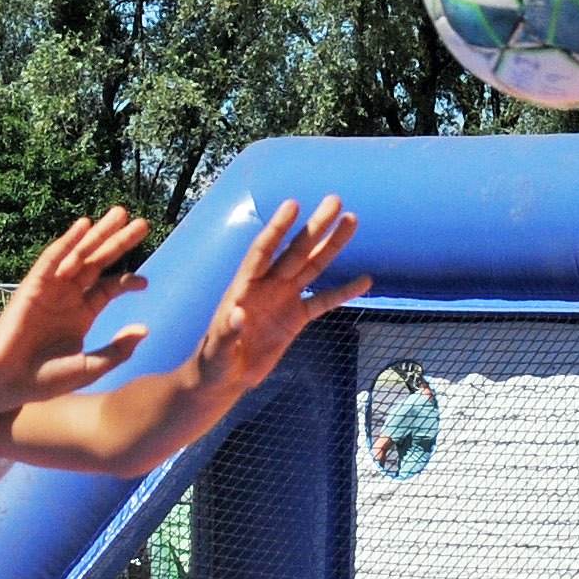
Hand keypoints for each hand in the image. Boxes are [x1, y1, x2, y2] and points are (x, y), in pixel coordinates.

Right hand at [0, 209, 156, 408]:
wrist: (6, 382)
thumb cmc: (44, 379)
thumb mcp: (89, 368)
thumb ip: (116, 351)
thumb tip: (144, 330)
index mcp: (81, 313)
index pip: (108, 287)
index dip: (127, 280)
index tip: (144, 282)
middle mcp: (68, 296)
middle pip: (98, 262)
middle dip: (118, 242)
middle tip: (142, 223)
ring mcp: (50, 289)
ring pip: (79, 254)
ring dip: (99, 234)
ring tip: (121, 213)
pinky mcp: (32, 286)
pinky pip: (52, 260)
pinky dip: (67, 242)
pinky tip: (84, 226)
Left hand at [186, 197, 366, 401]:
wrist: (225, 377)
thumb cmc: (214, 361)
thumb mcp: (217, 350)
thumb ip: (227, 332)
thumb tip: (238, 313)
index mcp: (245, 286)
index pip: (263, 251)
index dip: (278, 229)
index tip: (293, 205)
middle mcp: (268, 285)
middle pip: (295, 251)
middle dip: (315, 227)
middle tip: (335, 200)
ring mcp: (284, 298)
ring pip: (313, 266)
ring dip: (332, 245)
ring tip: (351, 220)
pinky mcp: (296, 317)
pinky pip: (323, 301)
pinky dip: (343, 291)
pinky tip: (364, 281)